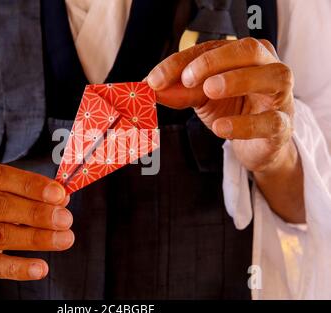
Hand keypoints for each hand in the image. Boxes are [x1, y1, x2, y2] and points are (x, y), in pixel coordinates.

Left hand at [147, 38, 295, 173]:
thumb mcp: (201, 97)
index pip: (211, 49)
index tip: (155, 79)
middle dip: (215, 61)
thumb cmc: (233, 110)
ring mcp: (280, 95)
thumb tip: (149, 88)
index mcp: (244, 55)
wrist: (257, 143)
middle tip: (187, 79)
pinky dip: (244, 124)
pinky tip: (221, 128)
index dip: (181, 62)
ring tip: (209, 91)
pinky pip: (270, 121)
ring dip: (238, 80)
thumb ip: (179, 91)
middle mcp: (268, 67)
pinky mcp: (283, 125)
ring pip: (272, 76)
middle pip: (249, 50)